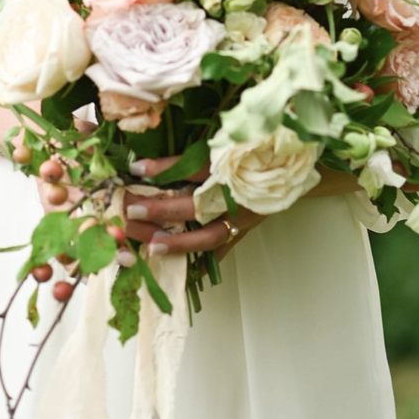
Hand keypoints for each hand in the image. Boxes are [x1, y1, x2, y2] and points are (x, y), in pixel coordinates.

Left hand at [123, 156, 262, 261]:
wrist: (285, 169)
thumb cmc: (247, 153)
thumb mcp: (218, 146)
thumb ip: (187, 156)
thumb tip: (143, 165)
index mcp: (231, 167)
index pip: (194, 167)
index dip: (165, 168)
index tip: (135, 168)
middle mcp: (237, 195)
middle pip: (198, 206)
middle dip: (164, 210)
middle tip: (133, 212)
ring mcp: (241, 218)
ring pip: (209, 236)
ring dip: (178, 243)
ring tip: (150, 245)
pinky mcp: (242, 232)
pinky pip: (220, 252)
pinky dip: (201, 263)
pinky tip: (181, 273)